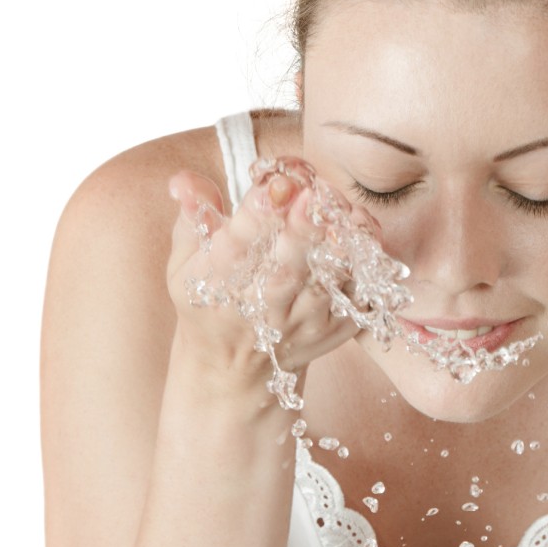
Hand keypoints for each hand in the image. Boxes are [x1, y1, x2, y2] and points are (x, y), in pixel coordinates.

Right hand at [166, 159, 366, 401]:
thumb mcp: (186, 258)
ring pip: (325, 284)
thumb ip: (193, 213)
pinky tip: (362, 232)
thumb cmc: (210, 298)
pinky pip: (357, 297)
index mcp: (217, 286)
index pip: (235, 249)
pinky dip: (364, 265)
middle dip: (300, 231)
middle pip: (284, 270)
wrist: (232, 367)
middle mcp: (260, 308)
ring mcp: (301, 322)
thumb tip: (184, 179)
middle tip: (313, 195)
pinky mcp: (335, 330)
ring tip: (344, 210)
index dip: (256, 215)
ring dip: (338, 246)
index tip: (275, 183)